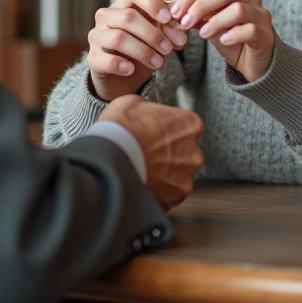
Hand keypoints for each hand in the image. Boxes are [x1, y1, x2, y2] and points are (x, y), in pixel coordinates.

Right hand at [87, 0, 189, 101]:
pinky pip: (106, 60)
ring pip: (119, 38)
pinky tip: (131, 70)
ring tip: (159, 63)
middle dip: (153, 34)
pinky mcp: (92, 58)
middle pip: (129, 17)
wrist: (123, 78)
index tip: (168, 18)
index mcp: (123, 4)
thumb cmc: (142, 48)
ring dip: (143, 51)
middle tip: (170, 48)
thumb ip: (169, 28)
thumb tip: (182, 27)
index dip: (153, 3)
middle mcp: (106, 16)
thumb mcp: (158, 35)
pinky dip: (121, 65)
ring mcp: (97, 36)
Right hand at [99, 95, 203, 210]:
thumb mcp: (134, 102)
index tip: (155, 132)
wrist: (108, 160)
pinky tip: (140, 183)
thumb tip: (147, 114)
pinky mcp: (172, 199)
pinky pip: (166, 196)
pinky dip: (156, 192)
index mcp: (189, 125)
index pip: (186, 125)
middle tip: (146, 153)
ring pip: (177, 176)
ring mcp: (184, 179)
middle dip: (168, 154)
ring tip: (141, 170)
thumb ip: (151, 109)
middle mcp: (193, 153)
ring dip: (163, 175)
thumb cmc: (120, 129)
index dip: (168, 129)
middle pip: (185, 153)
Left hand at [169, 0, 275, 82]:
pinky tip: (223, 41)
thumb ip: (193, 14)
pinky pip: (250, 29)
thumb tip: (171, 9)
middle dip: (200, 5)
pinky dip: (233, 34)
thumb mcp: (207, 23)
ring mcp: (261, 15)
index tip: (174, 12)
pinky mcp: (266, 35)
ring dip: (215, 21)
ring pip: (238, 9)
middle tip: (185, 23)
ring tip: (203, 34)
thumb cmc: (229, 38)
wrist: (252, 61)